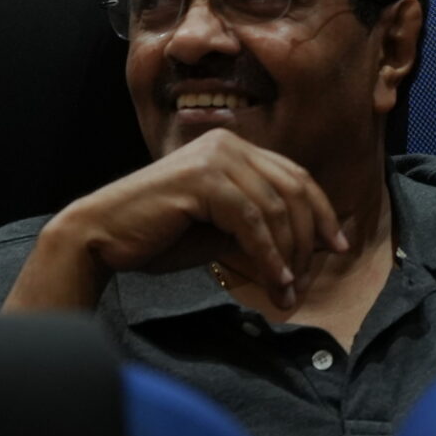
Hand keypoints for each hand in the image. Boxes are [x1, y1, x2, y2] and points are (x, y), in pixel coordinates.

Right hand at [7, 130, 346, 313]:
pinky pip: (252, 222)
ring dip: (289, 255)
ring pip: (275, 208)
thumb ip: (262, 230)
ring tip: (289, 291)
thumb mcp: (222, 232)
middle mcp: (228, 144)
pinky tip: (276, 281)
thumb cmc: (158, 237)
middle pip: (292, 189)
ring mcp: (215, 157)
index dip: (319, 211)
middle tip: (312, 276)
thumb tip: (315, 246)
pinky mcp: (202, 179)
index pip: (294, 176)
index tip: (336, 245)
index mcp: (233, 148)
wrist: (99, 238)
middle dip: (309, 236)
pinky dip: (269, 255)